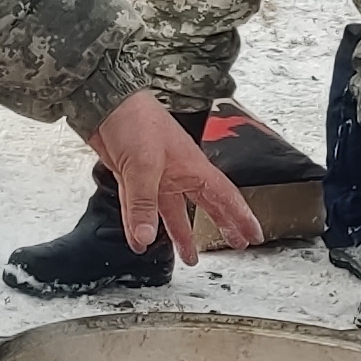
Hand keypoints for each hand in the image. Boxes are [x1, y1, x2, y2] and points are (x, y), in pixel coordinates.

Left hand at [85, 92, 258, 264]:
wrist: (105, 102)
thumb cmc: (135, 119)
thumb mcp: (143, 165)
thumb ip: (143, 204)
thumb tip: (144, 238)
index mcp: (192, 167)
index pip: (224, 197)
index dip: (241, 217)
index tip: (255, 234)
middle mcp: (177, 173)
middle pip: (204, 205)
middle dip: (221, 225)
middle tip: (236, 244)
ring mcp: (155, 176)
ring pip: (172, 212)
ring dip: (180, 234)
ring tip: (189, 257)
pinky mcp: (132, 177)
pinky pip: (141, 208)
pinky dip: (141, 225)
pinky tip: (139, 241)